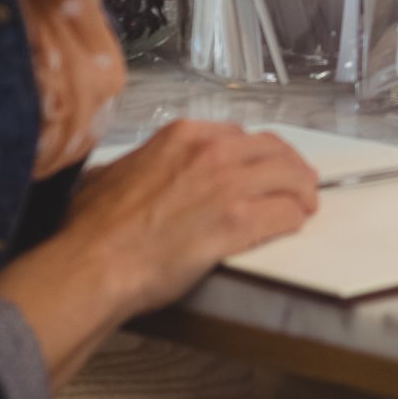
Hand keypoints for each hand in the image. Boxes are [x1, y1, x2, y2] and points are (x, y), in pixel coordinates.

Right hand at [58, 120, 317, 317]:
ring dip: (302, 192)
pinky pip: (286, 213)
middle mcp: (211, 151)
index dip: (258, 154)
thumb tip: (136, 170)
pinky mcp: (238, 222)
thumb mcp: (112, 174)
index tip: (263, 166)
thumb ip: (140, 164)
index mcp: (184, 135)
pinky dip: (295, 218)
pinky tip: (294, 226)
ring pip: (289, 177)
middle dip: (290, 167)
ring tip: (305, 206)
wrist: (93, 262)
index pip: (241, 136)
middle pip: (273, 151)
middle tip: (299, 184)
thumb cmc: (93, 228)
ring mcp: (228, 185)